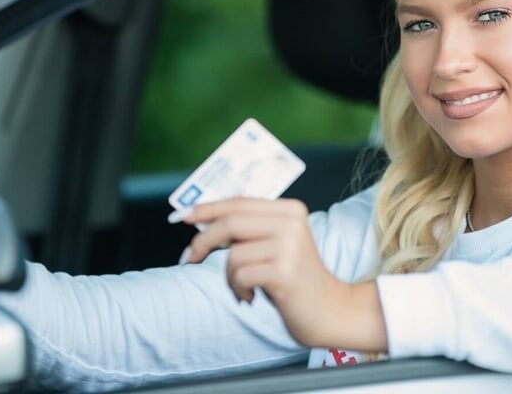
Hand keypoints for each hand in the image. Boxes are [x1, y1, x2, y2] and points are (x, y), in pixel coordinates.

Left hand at [183, 198, 386, 351]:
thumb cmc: (295, 279)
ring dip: (229, 277)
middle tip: (187, 258)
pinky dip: (238, 289)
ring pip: (233, 254)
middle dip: (202, 241)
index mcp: (290, 210)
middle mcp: (291, 223)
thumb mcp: (276, 244)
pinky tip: (252, 296)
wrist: (330, 310)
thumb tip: (202, 219)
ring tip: (245, 287)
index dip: (207, 208)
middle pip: (231, 222)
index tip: (181, 216)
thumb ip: (249, 228)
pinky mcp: (284, 272)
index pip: (239, 202)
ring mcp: (290, 247)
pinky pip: (239, 276)